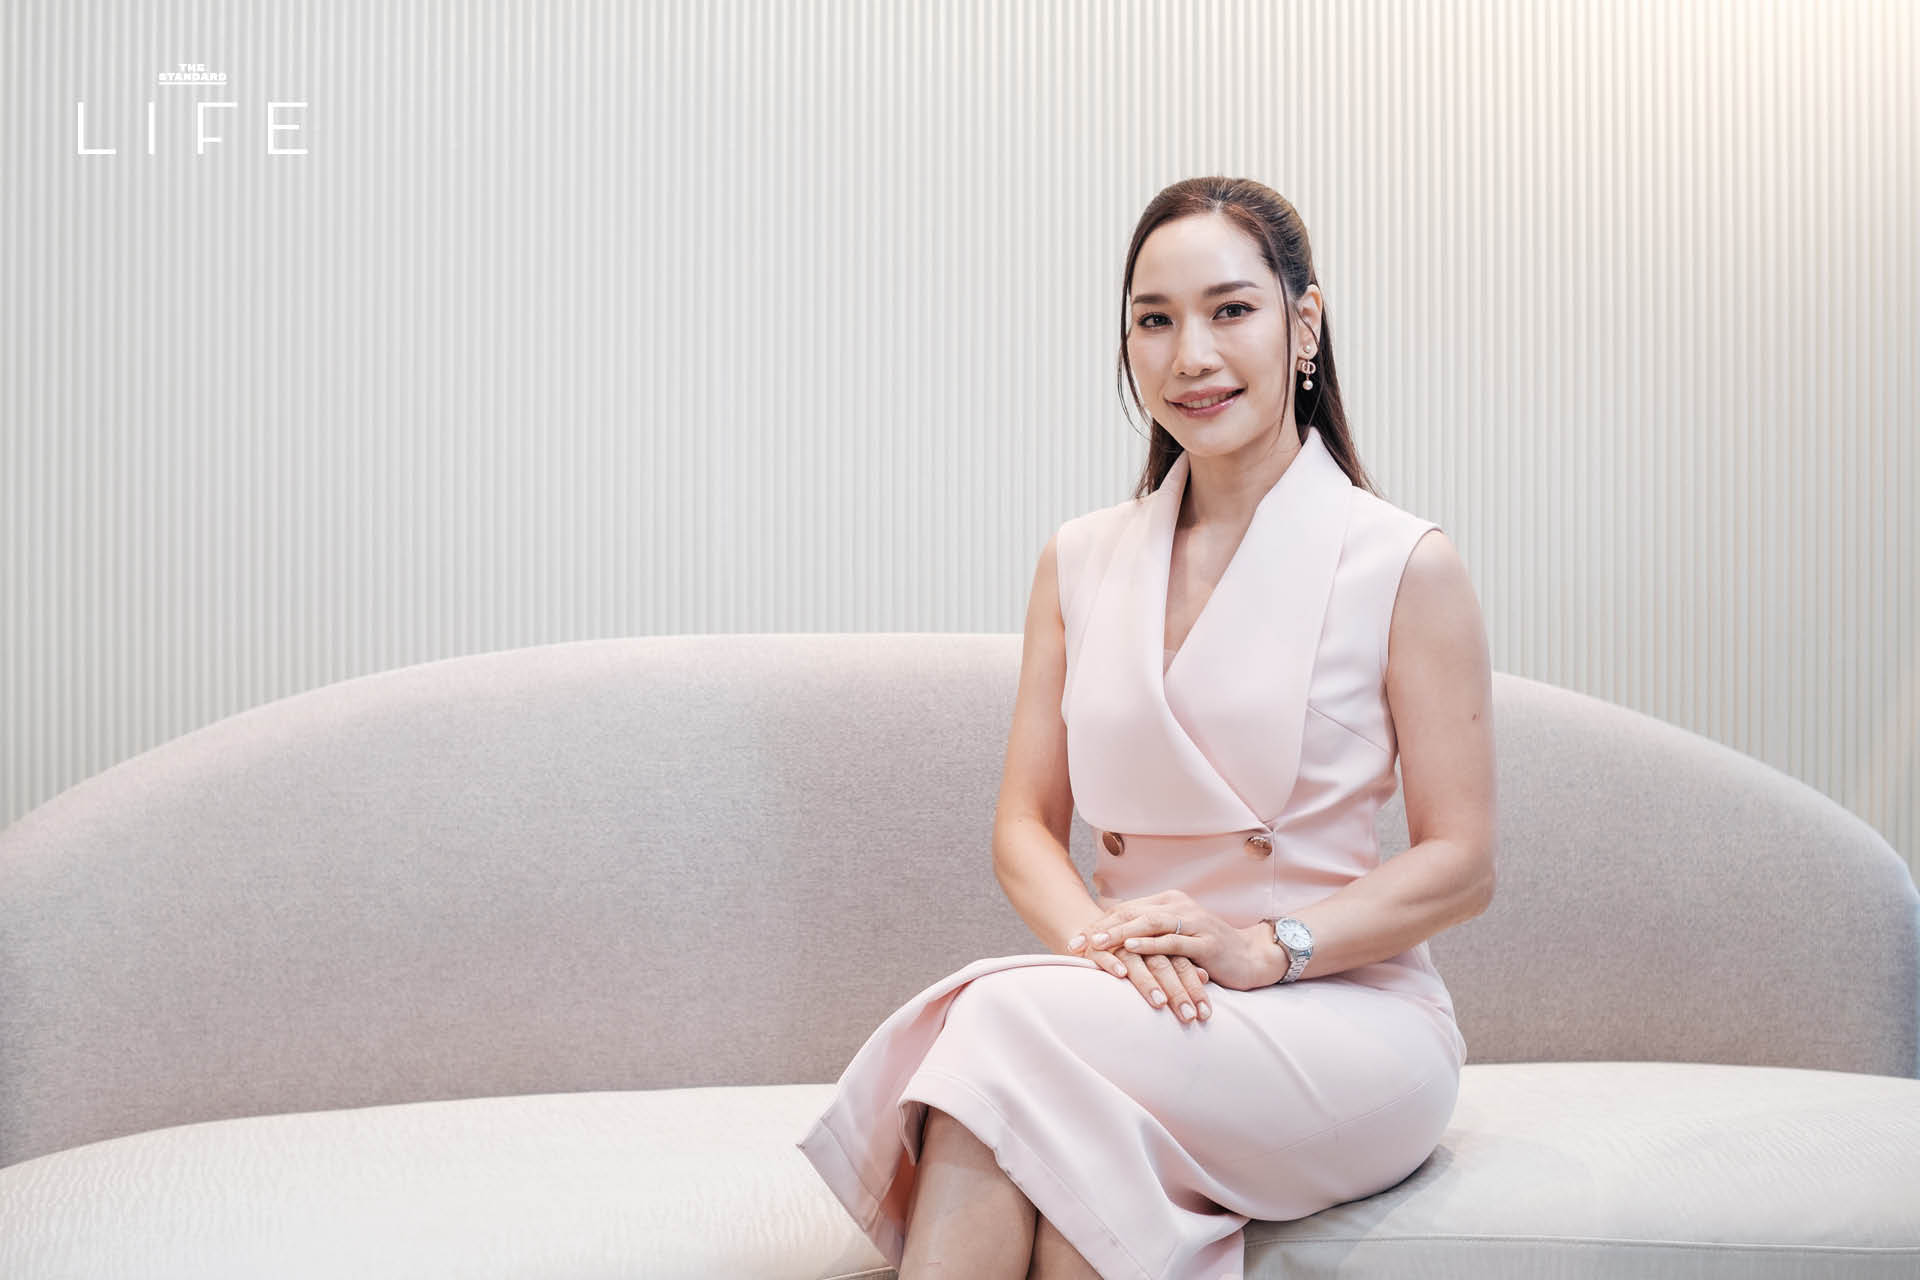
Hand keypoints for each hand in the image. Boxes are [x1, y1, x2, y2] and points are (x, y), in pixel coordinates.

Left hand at [1066, 890, 1230, 1023]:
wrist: (1250, 957)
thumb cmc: (1206, 949)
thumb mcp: (1174, 936)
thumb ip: (1147, 932)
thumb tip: (1110, 935)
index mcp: (1168, 902)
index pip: (1126, 910)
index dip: (1099, 924)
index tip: (1074, 940)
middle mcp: (1179, 906)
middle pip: (1132, 913)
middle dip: (1101, 929)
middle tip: (1076, 943)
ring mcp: (1194, 922)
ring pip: (1150, 923)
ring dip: (1120, 933)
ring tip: (1097, 942)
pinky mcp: (1206, 942)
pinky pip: (1174, 941)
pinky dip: (1151, 944)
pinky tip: (1132, 947)